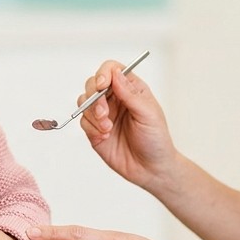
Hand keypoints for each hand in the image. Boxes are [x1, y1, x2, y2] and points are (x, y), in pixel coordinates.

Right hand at [78, 61, 178, 195]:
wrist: (151, 169)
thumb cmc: (156, 140)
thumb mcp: (148, 114)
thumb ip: (130, 94)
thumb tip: (115, 73)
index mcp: (131, 89)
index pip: (111, 70)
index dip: (103, 73)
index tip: (101, 85)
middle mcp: (115, 99)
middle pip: (92, 84)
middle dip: (94, 98)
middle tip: (104, 114)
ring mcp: (104, 114)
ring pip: (84, 102)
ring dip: (93, 115)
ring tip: (107, 129)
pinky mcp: (95, 130)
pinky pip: (83, 121)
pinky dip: (91, 128)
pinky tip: (105, 137)